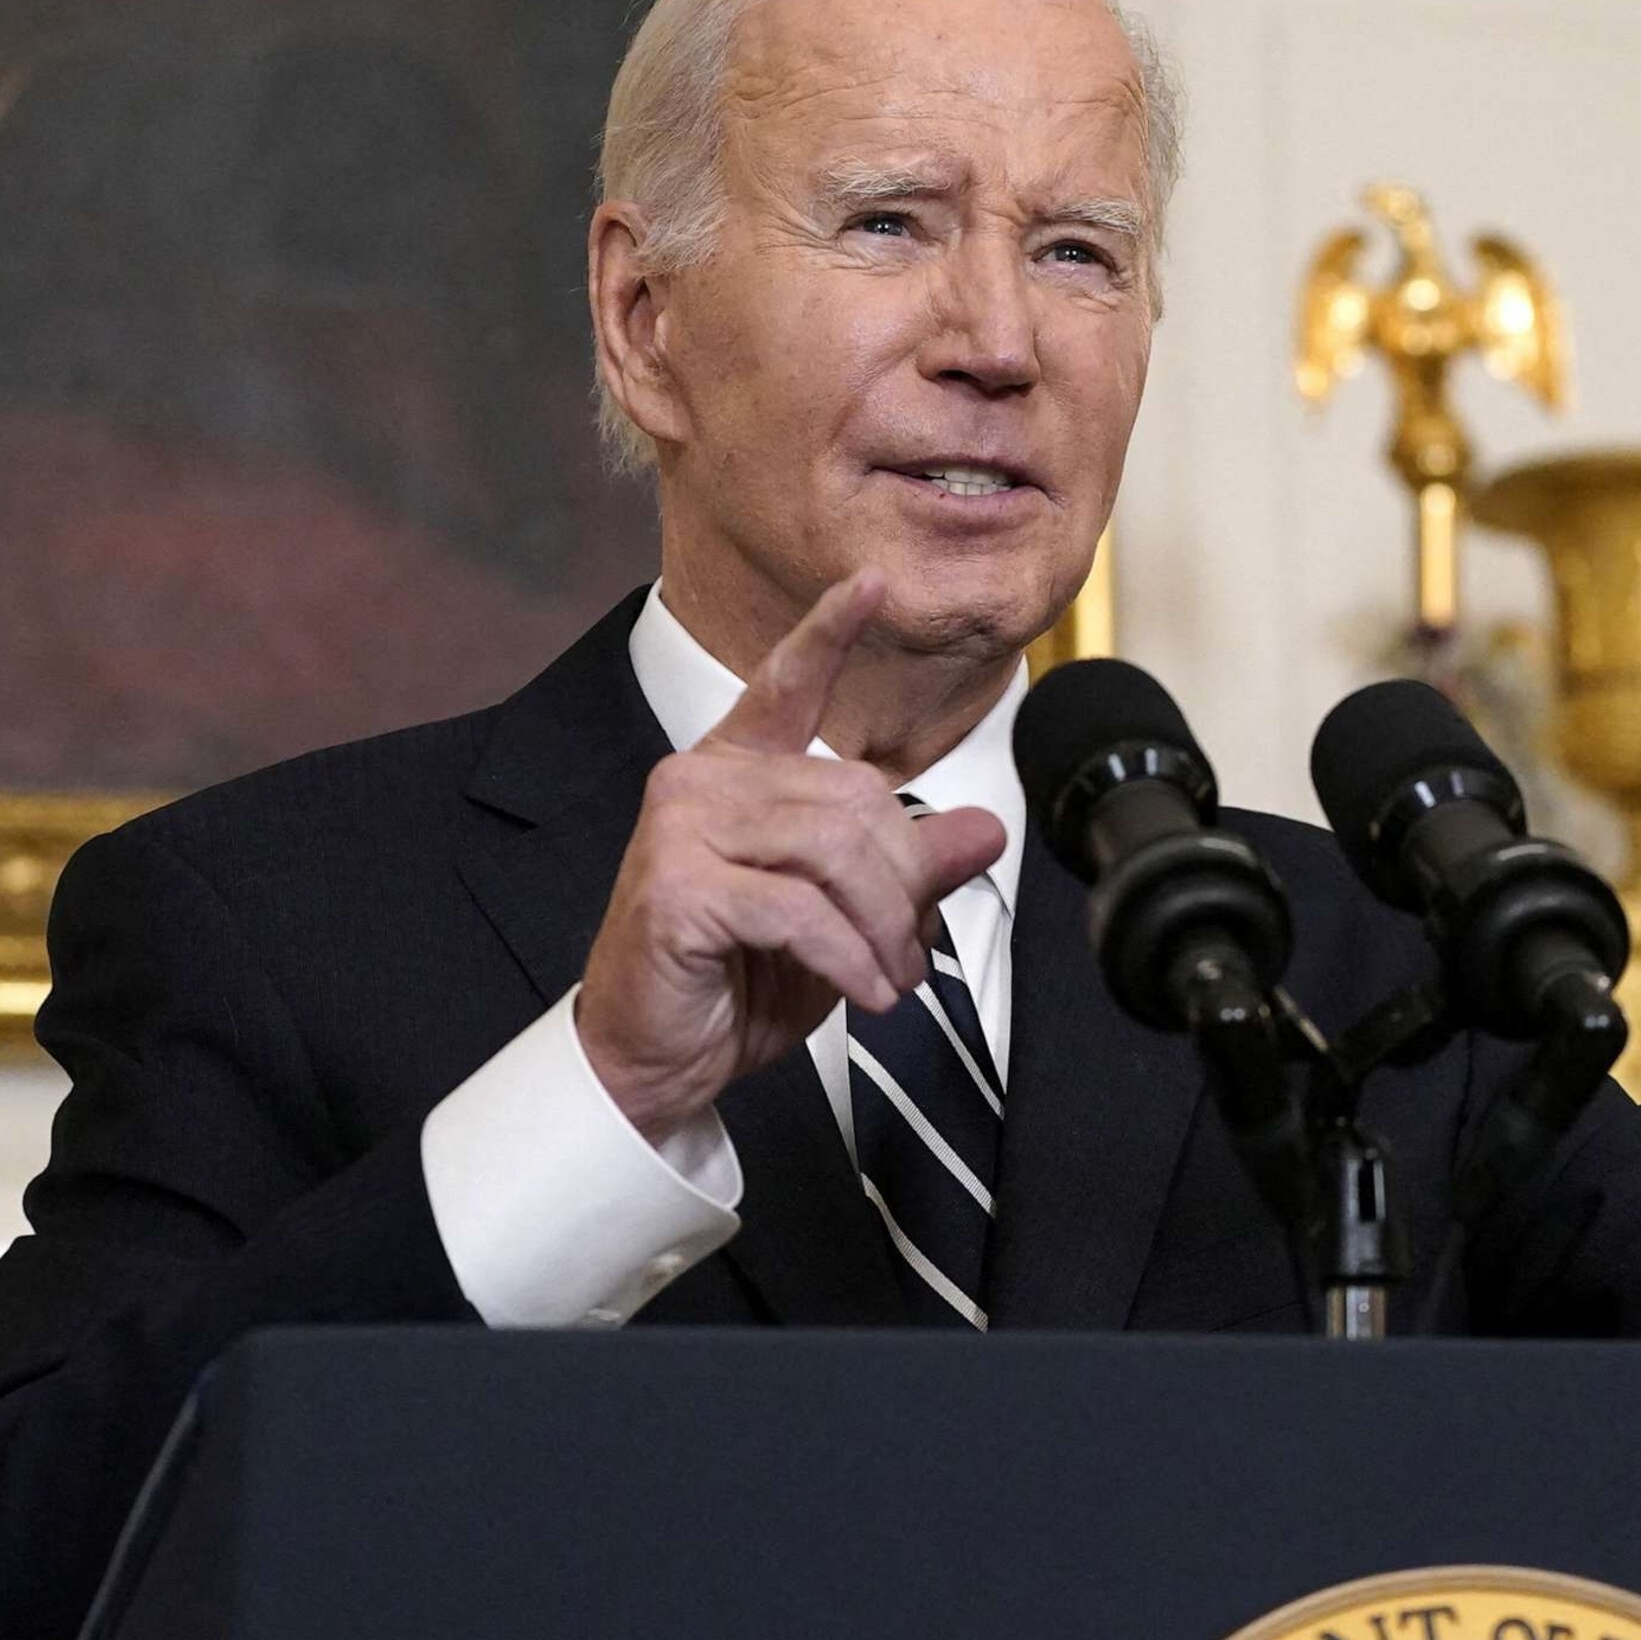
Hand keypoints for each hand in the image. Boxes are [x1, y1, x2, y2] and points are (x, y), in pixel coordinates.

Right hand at [573, 570, 1006, 1140]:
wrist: (654, 1058)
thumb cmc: (737, 980)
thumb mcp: (844, 921)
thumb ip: (906, 870)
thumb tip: (985, 830)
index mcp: (738, 771)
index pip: (787, 684)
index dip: (829, 632)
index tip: (868, 581)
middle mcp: (702, 780)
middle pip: (855, 799)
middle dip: (902, 883)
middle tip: (909, 949)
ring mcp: (681, 826)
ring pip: (834, 852)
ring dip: (881, 929)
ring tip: (890, 979)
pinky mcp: (678, 886)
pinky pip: (799, 910)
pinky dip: (848, 958)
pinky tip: (865, 993)